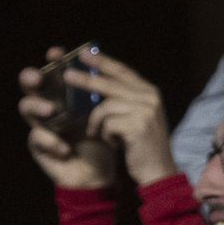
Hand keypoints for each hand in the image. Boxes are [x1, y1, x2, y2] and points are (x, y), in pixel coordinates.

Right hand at [18, 47, 116, 189]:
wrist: (98, 172)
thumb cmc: (101, 139)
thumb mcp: (104, 112)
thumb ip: (100, 92)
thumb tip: (100, 64)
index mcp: (65, 95)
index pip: (54, 71)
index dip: (52, 60)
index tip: (56, 52)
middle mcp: (48, 105)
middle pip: (30, 86)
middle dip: (30, 78)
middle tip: (38, 78)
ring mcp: (40, 124)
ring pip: (26, 107)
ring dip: (37, 106)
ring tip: (51, 110)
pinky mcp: (37, 145)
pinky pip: (36, 137)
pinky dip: (51, 141)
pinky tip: (65, 148)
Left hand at [70, 50, 178, 185]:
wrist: (157, 170)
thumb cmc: (140, 146)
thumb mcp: (134, 118)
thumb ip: (122, 101)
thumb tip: (96, 87)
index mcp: (149, 92)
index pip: (123, 71)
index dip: (103, 62)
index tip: (84, 53)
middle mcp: (150, 97)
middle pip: (110, 83)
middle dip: (86, 80)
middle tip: (66, 75)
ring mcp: (145, 110)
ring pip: (105, 107)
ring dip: (96, 123)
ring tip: (99, 134)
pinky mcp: (137, 125)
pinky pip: (107, 124)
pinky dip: (105, 135)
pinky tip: (114, 143)